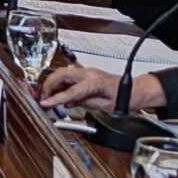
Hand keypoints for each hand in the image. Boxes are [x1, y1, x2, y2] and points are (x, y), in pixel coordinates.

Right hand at [38, 64, 165, 112]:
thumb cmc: (124, 99)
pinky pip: (68, 76)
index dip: (54, 98)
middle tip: (42, 98)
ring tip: (48, 96)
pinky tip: (59, 94)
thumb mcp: (103, 106)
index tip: (44, 103)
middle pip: (60, 74)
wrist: (134, 91)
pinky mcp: (86, 73)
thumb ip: (83, 103)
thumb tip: (66, 103)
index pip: (69, 91)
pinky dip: (60, 84)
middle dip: (48, 85)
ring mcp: (87, 71)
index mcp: (94, 82)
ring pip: (62, 73)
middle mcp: (89, 73)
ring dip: (52, 84)